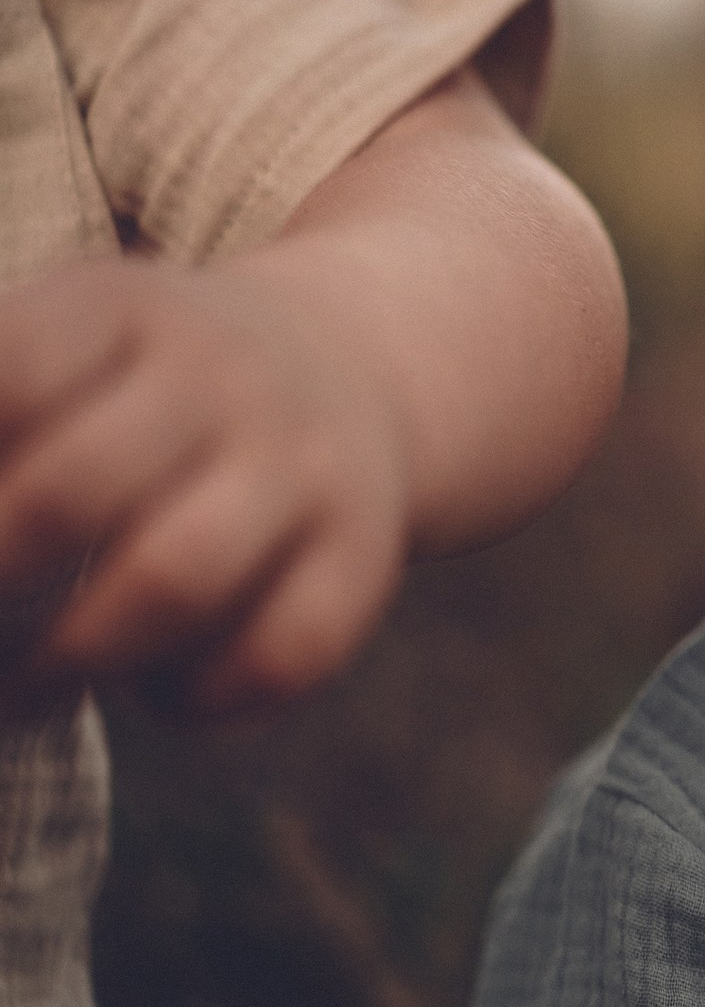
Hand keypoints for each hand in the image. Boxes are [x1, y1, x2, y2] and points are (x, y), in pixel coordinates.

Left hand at [0, 257, 409, 713]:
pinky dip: (199, 699)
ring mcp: (305, 464)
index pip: (8, 379)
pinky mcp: (367, 553)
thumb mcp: (58, 340)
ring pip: (176, 578)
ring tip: (38, 682)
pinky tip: (159, 690)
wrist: (357, 368)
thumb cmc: (139, 387)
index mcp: (122, 308)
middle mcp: (224, 376)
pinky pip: (280, 654)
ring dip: (75, 657)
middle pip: (70, 493)